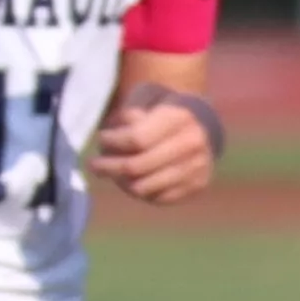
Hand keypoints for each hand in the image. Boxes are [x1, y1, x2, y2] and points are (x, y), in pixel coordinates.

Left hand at [92, 85, 219, 205]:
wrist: (204, 126)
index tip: (101, 140)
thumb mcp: (147, 102)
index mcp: (179, 117)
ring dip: (121, 182)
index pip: (136, 139)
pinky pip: (157, 198)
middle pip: (137, 166)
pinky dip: (141, 191)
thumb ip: (127, 117)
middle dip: (109, 167)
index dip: (113, 142)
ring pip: (143, 187)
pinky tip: (134, 181)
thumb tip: (109, 144)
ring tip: (114, 174)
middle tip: (95, 165)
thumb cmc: (163, 114)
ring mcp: (197, 167)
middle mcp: (192, 143)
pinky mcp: (197, 186)